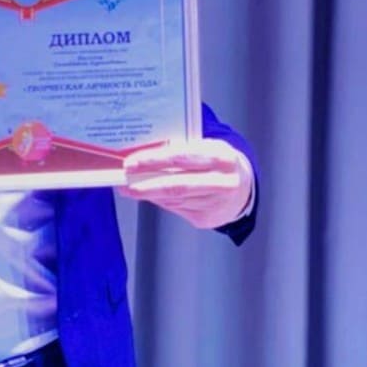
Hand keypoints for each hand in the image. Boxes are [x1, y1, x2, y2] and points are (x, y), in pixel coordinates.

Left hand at [117, 139, 253, 229]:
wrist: (243, 187)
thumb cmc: (215, 161)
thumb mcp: (205, 148)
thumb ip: (181, 151)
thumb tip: (143, 157)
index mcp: (221, 156)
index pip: (182, 157)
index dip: (154, 160)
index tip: (131, 162)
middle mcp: (223, 182)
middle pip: (177, 185)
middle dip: (146, 185)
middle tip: (124, 183)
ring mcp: (217, 203)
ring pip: (175, 199)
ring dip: (149, 194)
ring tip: (129, 188)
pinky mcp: (209, 218)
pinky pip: (177, 209)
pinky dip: (160, 201)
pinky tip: (149, 195)